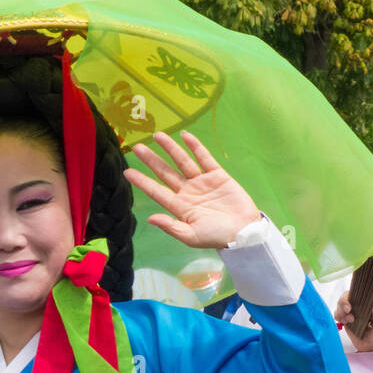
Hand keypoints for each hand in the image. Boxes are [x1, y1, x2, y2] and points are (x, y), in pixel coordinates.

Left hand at [125, 131, 260, 249]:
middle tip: (136, 147)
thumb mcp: (192, 236)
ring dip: (170, 148)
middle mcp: (188, 192)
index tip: (128, 171)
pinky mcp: (218, 176)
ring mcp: (202, 182)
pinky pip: (204, 158)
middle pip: (166, 173)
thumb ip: (171, 227)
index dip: (142, 181)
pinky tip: (185, 136)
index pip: (157, 191)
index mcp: (180, 207)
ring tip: (157, 136)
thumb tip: (150, 218)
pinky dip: (195, 147)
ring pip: (182, 162)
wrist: (244, 232)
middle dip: (151, 160)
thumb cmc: (218, 237)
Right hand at [336, 293, 372, 352]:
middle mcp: (360, 305)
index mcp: (370, 303)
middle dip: (343, 301)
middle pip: (346, 296)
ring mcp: (352, 312)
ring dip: (341, 311)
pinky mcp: (345, 320)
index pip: (359, 291)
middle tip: (348, 310)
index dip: (353, 293)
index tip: (352, 303)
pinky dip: (338, 317)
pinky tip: (345, 322)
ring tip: (350, 320)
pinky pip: (337, 314)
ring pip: (340, 305)